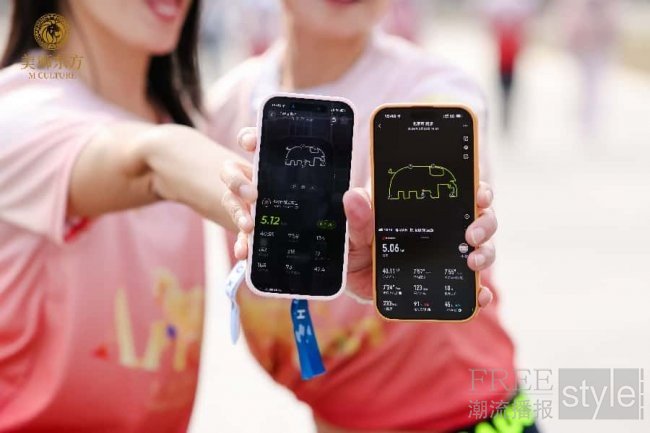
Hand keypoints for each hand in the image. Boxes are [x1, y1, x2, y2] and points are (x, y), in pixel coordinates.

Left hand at [221, 127, 496, 306]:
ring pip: (483, 248)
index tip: (480, 194)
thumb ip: (356, 218)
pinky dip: (480, 292)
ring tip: (473, 263)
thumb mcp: (352, 232)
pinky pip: (472, 286)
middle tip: (471, 235)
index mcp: (426, 206)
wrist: (350, 280)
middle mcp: (444, 227)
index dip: (478, 189)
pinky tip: (480, 296)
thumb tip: (355, 198)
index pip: (461, 189)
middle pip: (480, 217)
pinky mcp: (446, 281)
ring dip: (485, 254)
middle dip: (484, 223)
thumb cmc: (355, 246)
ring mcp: (448, 254)